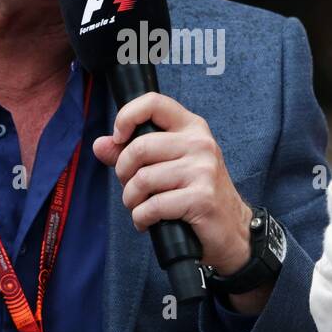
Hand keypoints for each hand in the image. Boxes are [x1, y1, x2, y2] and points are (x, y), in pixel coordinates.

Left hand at [93, 92, 252, 278]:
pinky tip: (148, 222)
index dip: (127, 116)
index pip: (154, 102)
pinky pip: (153, 206)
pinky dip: (142, 218)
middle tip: (130, 188)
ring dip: (132, 200)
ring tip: (140, 208)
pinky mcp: (201, 197)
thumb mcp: (167, 166)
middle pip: (140, 147)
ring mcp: (203, 170)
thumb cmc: (197, 194)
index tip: (118, 138)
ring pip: (143, 179)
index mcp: (191, 127)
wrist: (232, 228)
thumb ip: (132, 153)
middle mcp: (200, 143)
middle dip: (123, 172)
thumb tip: (100, 144)